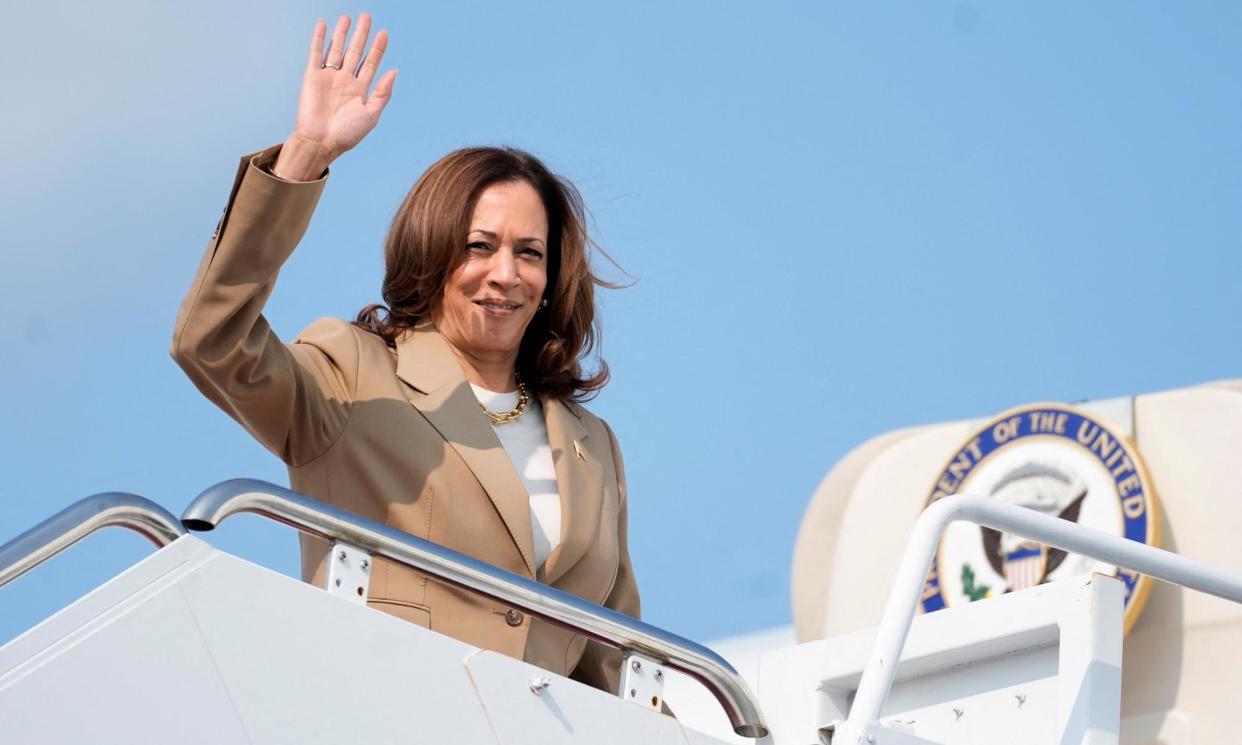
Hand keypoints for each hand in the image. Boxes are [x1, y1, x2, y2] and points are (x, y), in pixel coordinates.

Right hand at [273, 14, 396, 180]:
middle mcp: (345, 81)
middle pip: (355, 51)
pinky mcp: (312, 76)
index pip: (371, 63)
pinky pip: (316, 53)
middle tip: (367, 17)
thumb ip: (383, 92)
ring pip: (337, 49)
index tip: (384, 33)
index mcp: (360, 90)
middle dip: (362, 35)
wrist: (321, 142)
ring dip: (342, 33)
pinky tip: (324, 25)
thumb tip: (394, 71)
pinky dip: (319, 39)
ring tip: (348, 18)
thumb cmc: (347, 134)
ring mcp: (329, 77)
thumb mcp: (371, 114)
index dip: (378, 48)